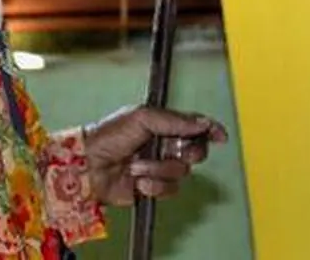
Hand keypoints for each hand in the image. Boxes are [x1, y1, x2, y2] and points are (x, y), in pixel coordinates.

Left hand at [82, 106, 227, 205]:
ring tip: (137, 165)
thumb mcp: (143, 118)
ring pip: (181, 173)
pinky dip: (153, 185)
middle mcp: (164, 145)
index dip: (210, 130)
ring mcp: (158, 167)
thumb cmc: (109, 135)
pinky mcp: (152, 188)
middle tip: (171, 149)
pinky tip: (137, 181)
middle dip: (185, 153)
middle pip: (195, 151)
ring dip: (159, 170)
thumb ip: (176, 120)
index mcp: (162, 124)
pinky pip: (169, 190)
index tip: (220, 136)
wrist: (89, 166)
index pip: (194, 126)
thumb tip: (204, 122)